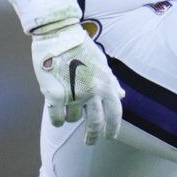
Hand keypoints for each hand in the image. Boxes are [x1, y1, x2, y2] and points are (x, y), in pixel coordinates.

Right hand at [29, 19, 123, 144]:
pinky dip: (57, 120)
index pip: (115, 113)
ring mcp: (73, 95)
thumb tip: (122, 96)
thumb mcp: (101, 63)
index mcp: (106, 84)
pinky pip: (57, 119)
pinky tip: (56, 117)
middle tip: (90, 142)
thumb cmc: (80, 46)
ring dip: (70, 117)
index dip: (113, 128)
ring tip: (67, 105)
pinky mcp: (55, 96)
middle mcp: (92, 92)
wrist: (57, 34)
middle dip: (93, 136)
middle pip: (95, 124)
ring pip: (73, 119)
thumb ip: (111, 81)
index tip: (111, 137)